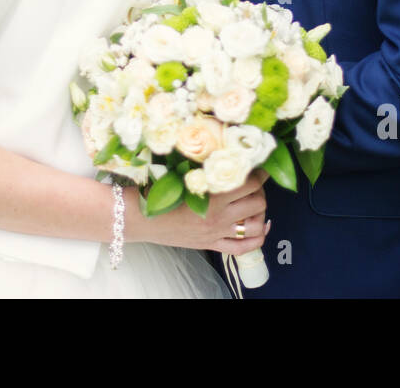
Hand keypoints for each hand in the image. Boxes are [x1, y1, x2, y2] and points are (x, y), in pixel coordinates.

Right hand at [127, 171, 270, 255]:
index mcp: (212, 196)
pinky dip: (257, 239)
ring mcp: (217, 233)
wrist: (139, 217)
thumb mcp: (182, 174)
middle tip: (255, 184)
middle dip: (261, 191)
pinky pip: (243, 248)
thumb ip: (205, 167)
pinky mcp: (211, 245)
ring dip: (261, 213)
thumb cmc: (155, 191)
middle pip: (257, 202)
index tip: (259, 167)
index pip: (250, 183)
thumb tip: (224, 152)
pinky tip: (260, 228)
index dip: (260, 173)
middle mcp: (218, 217)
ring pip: (255, 225)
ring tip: (255, 204)